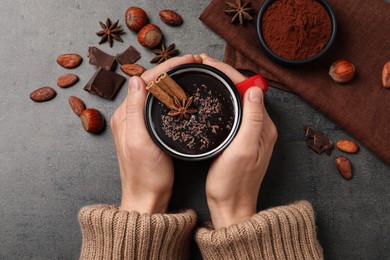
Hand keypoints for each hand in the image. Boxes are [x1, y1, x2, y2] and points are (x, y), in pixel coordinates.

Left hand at [110, 54, 201, 213]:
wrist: (148, 199)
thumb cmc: (145, 176)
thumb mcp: (140, 142)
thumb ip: (135, 110)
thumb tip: (137, 79)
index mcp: (125, 115)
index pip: (145, 80)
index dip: (166, 67)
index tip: (187, 60)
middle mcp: (129, 116)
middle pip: (150, 83)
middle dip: (171, 70)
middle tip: (193, 63)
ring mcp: (139, 123)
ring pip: (156, 93)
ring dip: (172, 80)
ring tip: (191, 72)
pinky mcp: (148, 131)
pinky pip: (160, 105)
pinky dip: (172, 95)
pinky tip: (183, 95)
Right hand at [199, 54, 277, 228]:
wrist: (230, 207)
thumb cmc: (234, 183)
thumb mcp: (243, 150)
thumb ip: (252, 119)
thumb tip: (255, 88)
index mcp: (263, 126)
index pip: (248, 88)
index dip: (228, 72)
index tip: (208, 62)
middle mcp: (260, 126)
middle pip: (243, 90)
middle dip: (223, 74)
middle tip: (200, 64)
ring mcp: (250, 132)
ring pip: (236, 99)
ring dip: (221, 84)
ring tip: (202, 73)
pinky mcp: (240, 139)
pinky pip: (232, 111)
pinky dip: (220, 99)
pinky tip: (208, 97)